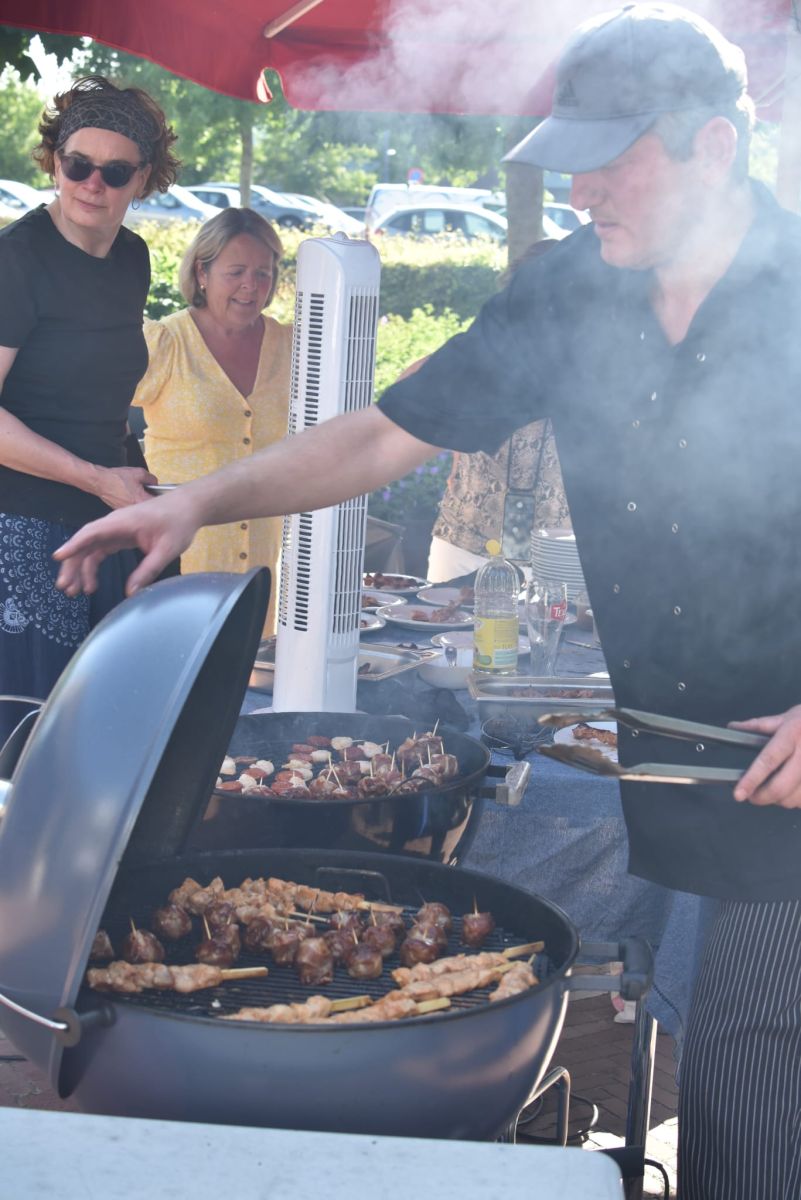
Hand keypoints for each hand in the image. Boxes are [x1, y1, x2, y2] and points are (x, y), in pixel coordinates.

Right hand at [54, 491, 198, 596]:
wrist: (188, 507)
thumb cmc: (178, 523)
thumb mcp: (166, 549)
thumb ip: (148, 570)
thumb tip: (131, 592)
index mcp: (123, 522)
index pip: (92, 532)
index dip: (74, 544)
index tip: (59, 557)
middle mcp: (114, 524)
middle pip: (86, 544)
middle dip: (73, 565)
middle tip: (65, 587)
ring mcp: (116, 530)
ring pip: (90, 549)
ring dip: (81, 569)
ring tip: (74, 592)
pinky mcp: (120, 536)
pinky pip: (100, 551)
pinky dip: (93, 567)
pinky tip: (91, 584)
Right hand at [92, 465, 157, 508]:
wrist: (100, 481)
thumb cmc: (118, 477)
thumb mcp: (140, 473)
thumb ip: (152, 479)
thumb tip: (155, 484)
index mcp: (141, 500)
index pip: (157, 504)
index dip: (162, 499)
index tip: (163, 495)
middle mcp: (135, 509)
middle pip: (149, 508)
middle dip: (152, 501)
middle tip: (152, 492)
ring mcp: (127, 511)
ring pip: (140, 508)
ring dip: (142, 502)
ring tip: (139, 493)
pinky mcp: (121, 510)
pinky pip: (132, 507)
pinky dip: (134, 502)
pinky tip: (131, 495)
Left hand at [730, 706, 800, 807]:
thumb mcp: (787, 717)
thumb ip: (759, 725)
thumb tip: (733, 727)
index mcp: (792, 734)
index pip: (769, 760)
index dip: (752, 779)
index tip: (739, 793)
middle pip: (781, 786)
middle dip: (761, 796)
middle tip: (752, 796)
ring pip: (793, 799)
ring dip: (779, 800)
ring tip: (775, 791)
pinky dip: (796, 801)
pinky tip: (793, 791)